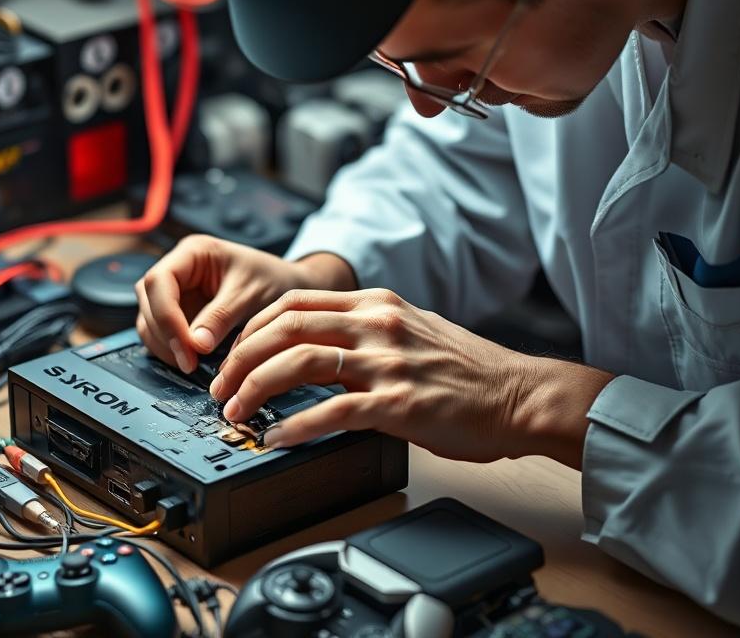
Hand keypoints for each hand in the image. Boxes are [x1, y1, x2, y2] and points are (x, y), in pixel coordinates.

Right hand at [135, 235, 356, 373]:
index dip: (166, 316)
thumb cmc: (273, 279)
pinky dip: (171, 348)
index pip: (159, 281)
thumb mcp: (250, 295)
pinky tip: (191, 360)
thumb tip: (195, 345)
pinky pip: (162, 332)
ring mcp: (176, 291)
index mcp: (193, 251)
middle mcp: (178, 268)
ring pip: (149, 319)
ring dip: (164, 345)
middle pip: (149, 301)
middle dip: (165, 334)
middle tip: (189, 363)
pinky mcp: (180, 312)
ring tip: (191, 364)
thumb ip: (221, 317)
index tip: (186, 347)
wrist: (288, 287)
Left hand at [210, 288, 613, 466]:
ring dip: (255, 388)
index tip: (234, 352)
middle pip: (285, 327)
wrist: (519, 394)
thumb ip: (365, 330)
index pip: (294, 301)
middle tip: (220, 386)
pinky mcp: (399, 404)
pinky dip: (296, 426)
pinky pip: (333, 411)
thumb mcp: (411, 329)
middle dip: (240, 358)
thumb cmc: (468, 369)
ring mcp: (387, 363)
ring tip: (235, 412)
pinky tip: (277, 438)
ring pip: (299, 362)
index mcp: (376, 303)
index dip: (252, 328)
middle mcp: (377, 324)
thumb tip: (316, 345)